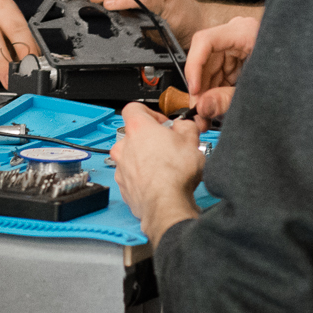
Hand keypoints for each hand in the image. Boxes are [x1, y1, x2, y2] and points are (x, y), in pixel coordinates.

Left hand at [110, 103, 205, 244]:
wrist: (166, 204)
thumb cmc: (175, 174)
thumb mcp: (192, 140)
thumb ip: (186, 126)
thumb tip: (184, 126)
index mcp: (138, 128)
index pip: (134, 108)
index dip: (150, 113)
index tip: (163, 123)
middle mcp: (124, 146)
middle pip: (133, 135)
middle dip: (150, 139)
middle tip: (168, 146)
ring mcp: (121, 167)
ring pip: (131, 157)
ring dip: (145, 159)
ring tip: (165, 167)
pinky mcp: (123, 186)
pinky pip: (131, 176)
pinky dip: (142, 177)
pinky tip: (159, 182)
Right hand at [184, 13, 259, 126]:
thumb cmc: (294, 71)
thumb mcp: (257, 87)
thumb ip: (227, 98)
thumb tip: (203, 107)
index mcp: (245, 31)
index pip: (205, 41)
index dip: (194, 67)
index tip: (194, 90)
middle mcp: (239, 33)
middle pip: (206, 57)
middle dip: (201, 87)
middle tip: (199, 111)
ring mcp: (240, 44)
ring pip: (212, 67)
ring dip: (208, 91)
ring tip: (208, 114)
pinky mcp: (242, 56)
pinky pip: (223, 71)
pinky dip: (218, 88)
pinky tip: (218, 105)